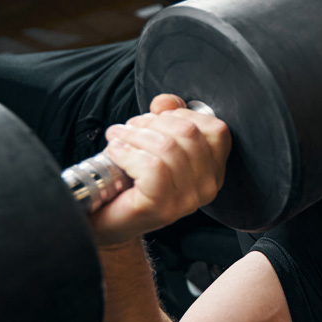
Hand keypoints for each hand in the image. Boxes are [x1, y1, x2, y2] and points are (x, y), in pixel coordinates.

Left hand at [88, 94, 230, 247]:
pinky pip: (152, 166)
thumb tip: (166, 101)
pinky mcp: (162, 206)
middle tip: (129, 128)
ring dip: (135, 135)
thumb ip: (167, 117)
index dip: (182, 114)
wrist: (105, 220)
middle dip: (153, 122)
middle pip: (189, 133)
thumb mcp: (155, 141)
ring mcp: (187, 200)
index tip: (155, 117)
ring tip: (118, 137)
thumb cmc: (130, 181)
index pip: (215, 129)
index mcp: (213, 170)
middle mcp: (207, 187)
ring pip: (168, 147)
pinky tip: (115, 152)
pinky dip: (127, 152)